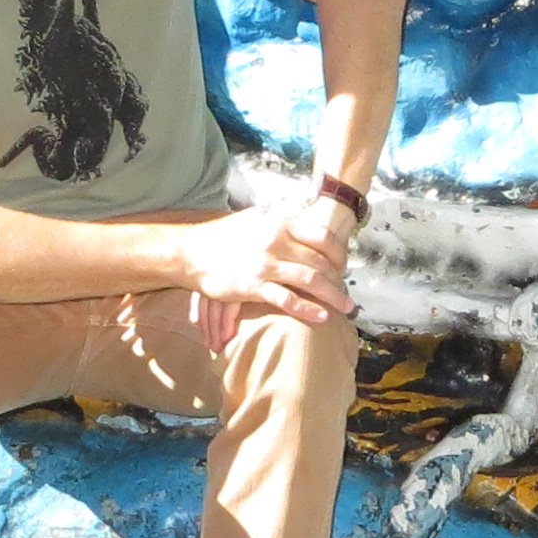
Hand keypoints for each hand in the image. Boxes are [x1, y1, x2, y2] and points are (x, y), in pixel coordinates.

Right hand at [177, 201, 357, 332]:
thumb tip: (305, 230)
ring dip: (333, 296)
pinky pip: (288, 299)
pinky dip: (308, 309)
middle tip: (347, 295)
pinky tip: (321, 317)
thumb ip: (281, 225)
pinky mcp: (252, 285)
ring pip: (311, 280)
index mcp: (279, 223)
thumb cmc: (224, 236)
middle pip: (320, 262)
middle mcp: (276, 240)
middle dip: (339, 281)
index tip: (344, 268)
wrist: (190, 250)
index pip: (322, 237)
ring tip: (344, 309)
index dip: (339, 255)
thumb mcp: (256, 220)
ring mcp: (265, 263)